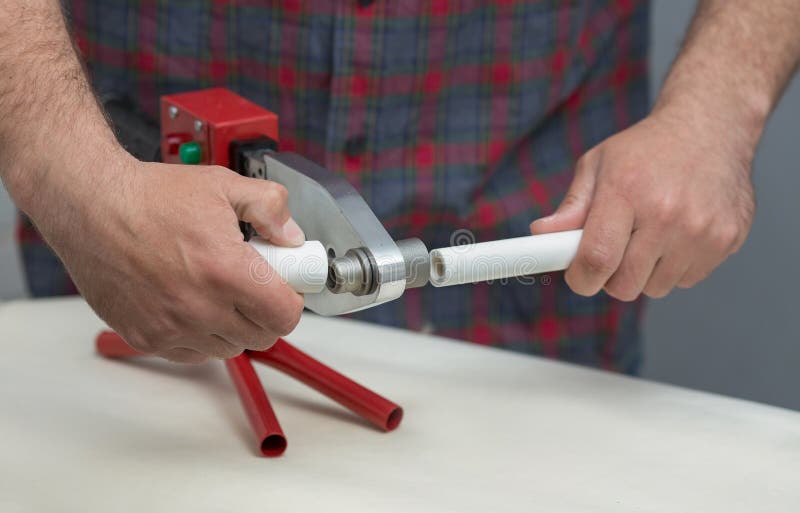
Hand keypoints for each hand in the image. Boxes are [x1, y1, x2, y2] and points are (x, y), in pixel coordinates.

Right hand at [36, 153, 305, 362]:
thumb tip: (292, 236)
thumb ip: (269, 207)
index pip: (285, 315)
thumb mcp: (222, 185)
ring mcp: (171, 327)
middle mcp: (200, 307)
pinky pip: (192, 354)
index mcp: (226, 271)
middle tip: (254, 286)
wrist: (90, 206)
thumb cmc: (150, 196)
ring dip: (234, 326)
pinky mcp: (146, 337)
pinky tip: (194, 305)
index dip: (292, 301)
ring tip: (219, 292)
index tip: (286, 288)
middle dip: (266, 312)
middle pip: (262, 336)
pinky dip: (201, 337)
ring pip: (229, 348)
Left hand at [530, 106, 755, 300]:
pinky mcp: (726, 240)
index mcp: (626, 191)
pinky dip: (676, 267)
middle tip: (614, 251)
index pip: (597, 260)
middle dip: (610, 277)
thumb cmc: (646, 149)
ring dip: (645, 272)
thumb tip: (541, 234)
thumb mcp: (598, 165)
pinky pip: (687, 280)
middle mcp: (667, 213)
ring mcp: (701, 229)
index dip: (581, 279)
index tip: (579, 276)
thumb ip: (571, 207)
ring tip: (649, 236)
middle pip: (625, 285)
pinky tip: (677, 234)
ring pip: (656, 287)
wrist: (711, 127)